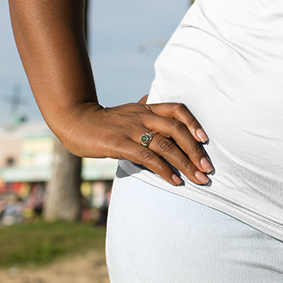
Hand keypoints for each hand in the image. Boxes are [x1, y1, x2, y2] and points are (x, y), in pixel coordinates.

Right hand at [55, 96, 211, 186]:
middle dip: (196, 150)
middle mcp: (143, 117)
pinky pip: (147, 158)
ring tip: (198, 179)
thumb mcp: (127, 111)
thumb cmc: (103, 120)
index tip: (206, 139)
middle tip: (208, 169)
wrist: (74, 120)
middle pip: (177, 130)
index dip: (194, 123)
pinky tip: (174, 181)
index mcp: (146, 108)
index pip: (178, 109)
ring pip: (166, 146)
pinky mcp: (120, 144)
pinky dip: (164, 170)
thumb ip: (144, 110)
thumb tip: (153, 102)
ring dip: (185, 164)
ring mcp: (131, 130)